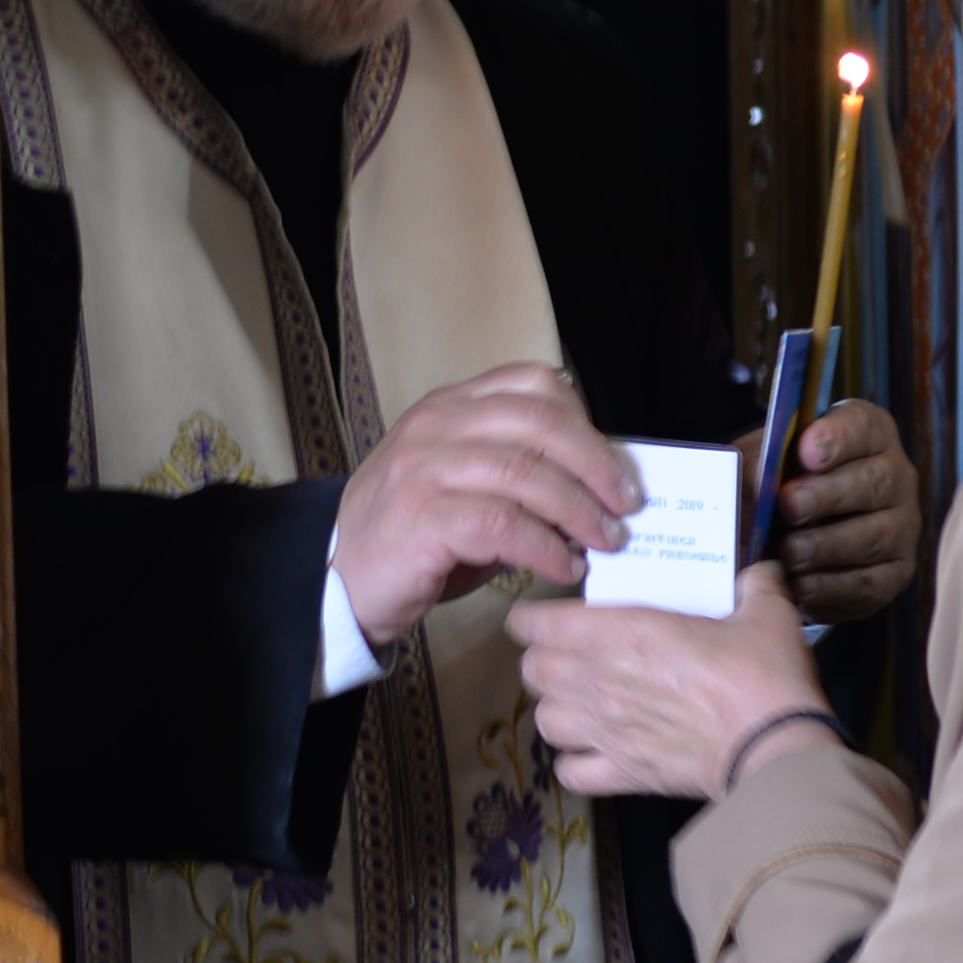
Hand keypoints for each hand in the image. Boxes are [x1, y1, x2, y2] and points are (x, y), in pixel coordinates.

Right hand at [331, 368, 636, 651]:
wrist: (337, 578)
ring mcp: (426, 468)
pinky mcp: (423, 518)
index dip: (585, 423)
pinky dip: (546, 548)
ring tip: (603, 542)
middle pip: (542, 422)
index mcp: (452, 406)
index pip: (534, 384)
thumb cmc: (413, 536)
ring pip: (528, 473)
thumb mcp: (464, 484)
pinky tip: (562, 568)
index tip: (613, 467)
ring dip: (579, 512)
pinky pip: (504, 525)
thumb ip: (518, 474)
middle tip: (625, 506)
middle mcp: (438, 425)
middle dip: (597, 465)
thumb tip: (596, 489)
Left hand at [512, 566, 822, 805]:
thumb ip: (755, 584)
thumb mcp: (767, 612)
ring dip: (558, 708)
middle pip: (534, 670)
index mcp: (624, 633)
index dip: (532, 617)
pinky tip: (595, 751)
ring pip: (545, 720)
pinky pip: (570, 771)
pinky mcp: (623, 774)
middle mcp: (602, 681)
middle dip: (544, 659)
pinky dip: (575, 762)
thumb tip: (757, 575)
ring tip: (580, 703)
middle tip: (569, 653)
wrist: (777, 749)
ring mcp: (607, 732)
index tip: (543, 616)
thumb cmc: (765, 677)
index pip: (539, 623)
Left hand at [770, 397, 918, 621]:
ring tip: (788, 552)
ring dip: (825, 546)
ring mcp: (901, 527)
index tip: (805, 451)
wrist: (783, 541)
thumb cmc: (776, 489)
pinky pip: (868, 583)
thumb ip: (758, 467)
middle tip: (788, 505)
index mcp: (865, 435)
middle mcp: (895, 477)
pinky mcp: (894, 573)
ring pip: (873, 537)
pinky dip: (831, 587)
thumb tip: (758, 480)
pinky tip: (800, 584)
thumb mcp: (761, 466)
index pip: (862, 426)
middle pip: (874, 482)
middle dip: (828, 495)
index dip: (836, 437)